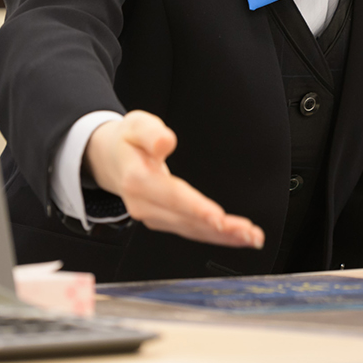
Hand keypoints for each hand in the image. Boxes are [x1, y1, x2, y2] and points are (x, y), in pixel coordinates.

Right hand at [84, 110, 264, 248]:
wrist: (110, 158)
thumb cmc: (128, 141)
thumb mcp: (136, 124)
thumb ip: (151, 132)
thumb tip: (166, 142)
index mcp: (137, 179)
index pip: (171, 196)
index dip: (196, 208)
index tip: (218, 217)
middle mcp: (142, 204)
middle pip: (186, 219)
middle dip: (219, 229)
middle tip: (249, 233)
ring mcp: (152, 216)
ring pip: (192, 230)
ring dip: (223, 237)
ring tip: (251, 238)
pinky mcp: (162, 221)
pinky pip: (191, 231)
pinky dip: (215, 237)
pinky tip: (236, 237)